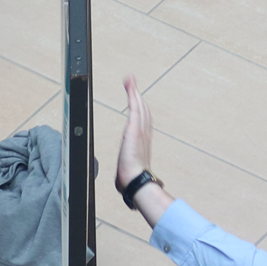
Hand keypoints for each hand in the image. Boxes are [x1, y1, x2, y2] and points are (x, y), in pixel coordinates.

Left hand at [116, 75, 153, 190]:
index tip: (136, 102)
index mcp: (142, 143)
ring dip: (134, 92)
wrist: (136, 181)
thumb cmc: (132, 181)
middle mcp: (144, 134)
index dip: (140, 110)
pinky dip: (132, 95)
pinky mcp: (134, 128)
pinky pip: (134, 107)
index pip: (142, 122)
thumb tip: (122, 185)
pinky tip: (130, 85)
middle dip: (137, 96)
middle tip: (132, 83)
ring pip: (139, 106)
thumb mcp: (127, 173)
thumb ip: (126, 173)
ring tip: (130, 79)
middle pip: (142, 110)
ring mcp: (140, 130)